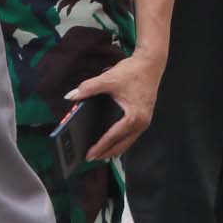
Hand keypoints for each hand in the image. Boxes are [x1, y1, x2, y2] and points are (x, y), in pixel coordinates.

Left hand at [67, 45, 164, 160]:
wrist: (151, 63)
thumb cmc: (132, 71)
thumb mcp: (108, 79)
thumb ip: (88, 88)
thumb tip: (71, 96)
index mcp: (134, 116)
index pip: (113, 136)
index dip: (100, 146)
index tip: (89, 154)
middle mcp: (142, 122)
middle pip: (122, 145)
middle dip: (106, 153)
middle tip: (91, 158)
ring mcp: (145, 121)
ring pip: (128, 142)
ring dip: (114, 149)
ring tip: (100, 154)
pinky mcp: (144, 118)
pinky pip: (131, 136)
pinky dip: (121, 141)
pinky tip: (112, 142)